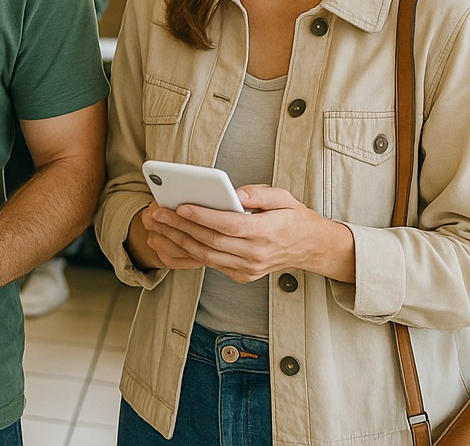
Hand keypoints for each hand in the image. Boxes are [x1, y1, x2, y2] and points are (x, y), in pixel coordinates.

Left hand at [144, 185, 351, 282]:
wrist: (311, 248)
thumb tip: (234, 193)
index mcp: (267, 232)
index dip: (203, 217)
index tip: (181, 206)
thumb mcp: (284, 198)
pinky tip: (172, 240)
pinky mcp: (243, 275)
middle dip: (181, 227)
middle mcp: (256, 254)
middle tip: (158, 213)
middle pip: (212, 241)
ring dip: (179, 241)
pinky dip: (189, 253)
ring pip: (207, 257)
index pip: (229, 225)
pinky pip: (211, 265)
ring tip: (159, 225)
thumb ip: (260, 193)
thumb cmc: (294, 218)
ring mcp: (249, 268)